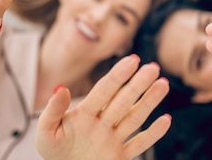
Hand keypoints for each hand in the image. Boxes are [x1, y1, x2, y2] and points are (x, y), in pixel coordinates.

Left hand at [36, 55, 170, 159]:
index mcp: (85, 114)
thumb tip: (60, 88)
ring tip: (162, 84)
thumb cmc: (54, 152)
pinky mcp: (119, 158)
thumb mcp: (46, 132)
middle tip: (153, 68)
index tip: (132, 60)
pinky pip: (138, 145)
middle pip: (123, 101)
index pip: (104, 91)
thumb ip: (53, 110)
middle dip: (138, 84)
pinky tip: (165, 120)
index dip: (117, 75)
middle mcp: (102, 124)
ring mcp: (112, 140)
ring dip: (149, 102)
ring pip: (134, 118)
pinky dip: (153, 134)